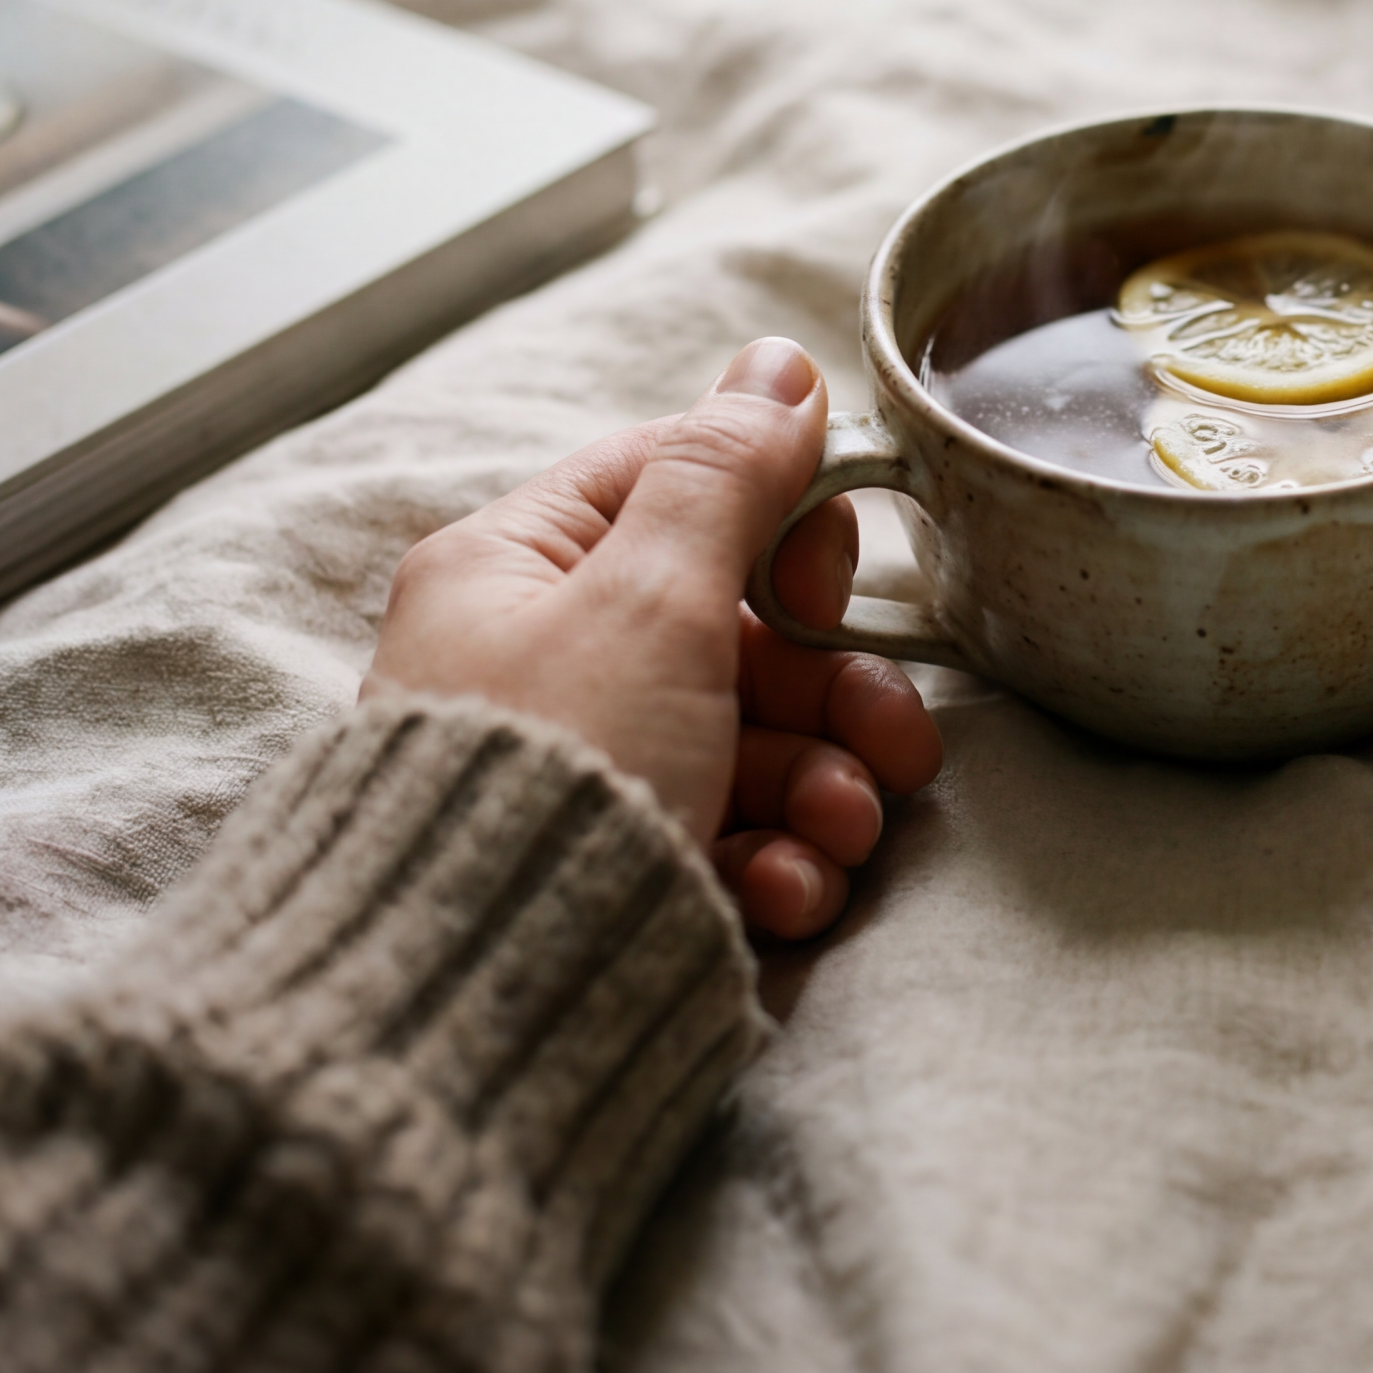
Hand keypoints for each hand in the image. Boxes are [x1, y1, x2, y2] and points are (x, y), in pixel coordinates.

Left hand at [362, 337, 941, 940]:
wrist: (475, 1011)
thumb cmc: (556, 774)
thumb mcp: (652, 599)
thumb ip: (725, 477)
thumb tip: (777, 360)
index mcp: (517, 567)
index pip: (676, 488)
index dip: (779, 526)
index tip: (829, 582)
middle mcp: (542, 659)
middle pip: (740, 634)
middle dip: (835, 697)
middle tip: (896, 742)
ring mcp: (585, 771)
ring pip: (755, 744)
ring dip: (825, 789)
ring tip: (841, 840)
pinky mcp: (617, 869)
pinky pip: (730, 837)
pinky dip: (777, 863)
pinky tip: (781, 897)